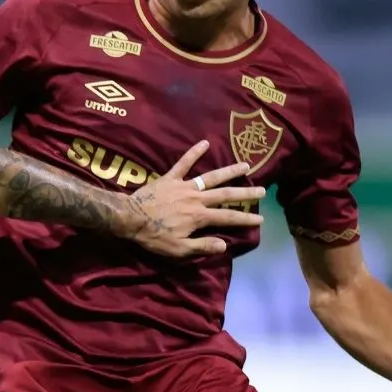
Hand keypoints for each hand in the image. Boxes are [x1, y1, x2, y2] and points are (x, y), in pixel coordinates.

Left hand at [118, 140, 266, 257]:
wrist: (129, 218)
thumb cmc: (153, 236)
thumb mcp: (179, 249)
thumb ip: (202, 246)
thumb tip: (225, 245)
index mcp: (200, 216)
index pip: (228, 217)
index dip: (246, 219)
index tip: (261, 218)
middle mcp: (197, 198)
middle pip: (226, 194)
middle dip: (246, 193)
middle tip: (263, 190)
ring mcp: (184, 185)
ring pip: (211, 177)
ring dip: (230, 170)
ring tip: (246, 164)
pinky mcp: (170, 178)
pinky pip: (183, 163)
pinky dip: (194, 152)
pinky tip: (205, 142)